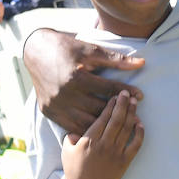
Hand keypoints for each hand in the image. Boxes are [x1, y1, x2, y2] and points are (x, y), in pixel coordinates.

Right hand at [24, 29, 144, 135]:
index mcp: (76, 78)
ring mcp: (55, 106)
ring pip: (86, 122)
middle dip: (118, 111)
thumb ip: (116, 59)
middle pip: (98, 109)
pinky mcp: (48, 112)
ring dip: (104, 124)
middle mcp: (64, 94)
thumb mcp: (91, 50)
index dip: (126, 92)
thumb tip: (141, 63)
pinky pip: (71, 127)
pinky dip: (86, 129)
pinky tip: (99, 130)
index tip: (140, 96)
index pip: (108, 89)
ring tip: (120, 123)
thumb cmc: (67, 48)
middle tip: (134, 113)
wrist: (36, 52)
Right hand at [61, 91, 143, 178]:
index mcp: (89, 140)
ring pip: (126, 129)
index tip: (115, 95)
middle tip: (127, 94)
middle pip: (116, 119)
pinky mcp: (124, 162)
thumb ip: (71, 136)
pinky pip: (135, 145)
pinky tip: (141, 124)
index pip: (102, 117)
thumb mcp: (66, 151)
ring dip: (132, 114)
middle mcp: (103, 144)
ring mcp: (115, 153)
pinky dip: (140, 133)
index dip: (110, 105)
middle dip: (123, 104)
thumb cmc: (74, 170)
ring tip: (135, 103)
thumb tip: (75, 125)